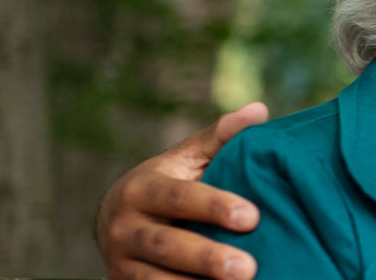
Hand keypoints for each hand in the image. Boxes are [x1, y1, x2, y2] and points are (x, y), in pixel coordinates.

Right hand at [96, 102, 269, 279]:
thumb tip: (259, 111)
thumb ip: (219, 137)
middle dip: (207, 257)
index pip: (178, 198)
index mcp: (142, 189)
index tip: (251, 216)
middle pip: (167, 245)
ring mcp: (123, 263)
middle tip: (248, 268)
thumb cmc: (167, 185)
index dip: (213, 206)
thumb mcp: (185, 159)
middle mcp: (125, 227)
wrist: (116, 224)